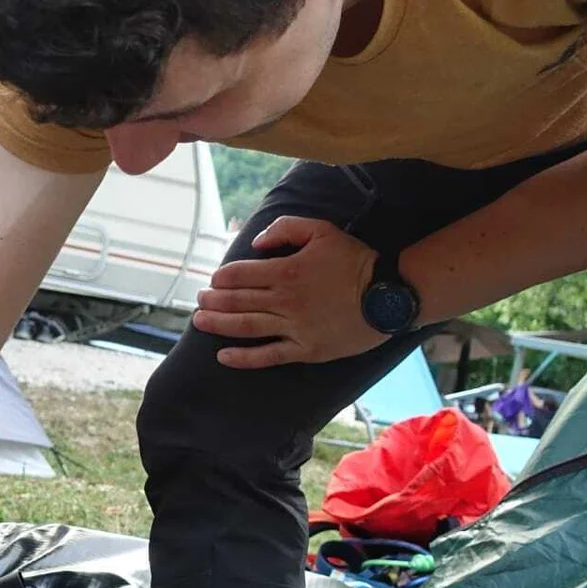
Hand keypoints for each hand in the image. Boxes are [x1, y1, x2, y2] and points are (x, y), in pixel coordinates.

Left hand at [192, 216, 384, 368]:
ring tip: (199, 321)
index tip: (214, 280)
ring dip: (218, 324)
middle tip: (199, 301)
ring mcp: (293, 328)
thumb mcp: (322, 230)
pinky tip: (223, 357)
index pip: (240, 274)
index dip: (221, 278)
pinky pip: (268, 356)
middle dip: (213, 301)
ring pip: (246, 327)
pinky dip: (243, 358)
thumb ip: (285, 229)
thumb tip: (256, 244)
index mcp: (286, 271)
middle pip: (237, 301)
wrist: (387, 295)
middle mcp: (284, 301)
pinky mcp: (305, 350)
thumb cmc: (354, 260)